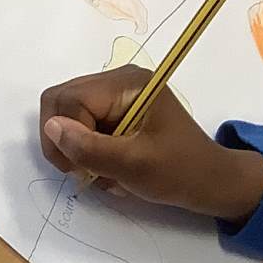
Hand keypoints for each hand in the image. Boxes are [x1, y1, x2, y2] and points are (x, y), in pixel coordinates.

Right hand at [39, 67, 262, 222]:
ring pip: (67, 118)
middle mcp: (118, 80)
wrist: (211, 182)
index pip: (69, 100)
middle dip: (66, 142)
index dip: (66, 137)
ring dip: (78, 151)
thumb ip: (90, 147)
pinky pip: (82, 127)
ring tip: (104, 172)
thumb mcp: (134, 164)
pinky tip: (110, 168)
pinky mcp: (116, 112)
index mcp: (127, 83)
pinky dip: (89, 152)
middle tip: (86, 172)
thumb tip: (52, 127)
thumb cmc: (180, 171)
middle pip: (61, 103)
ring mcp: (116, 95)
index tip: (84, 170)